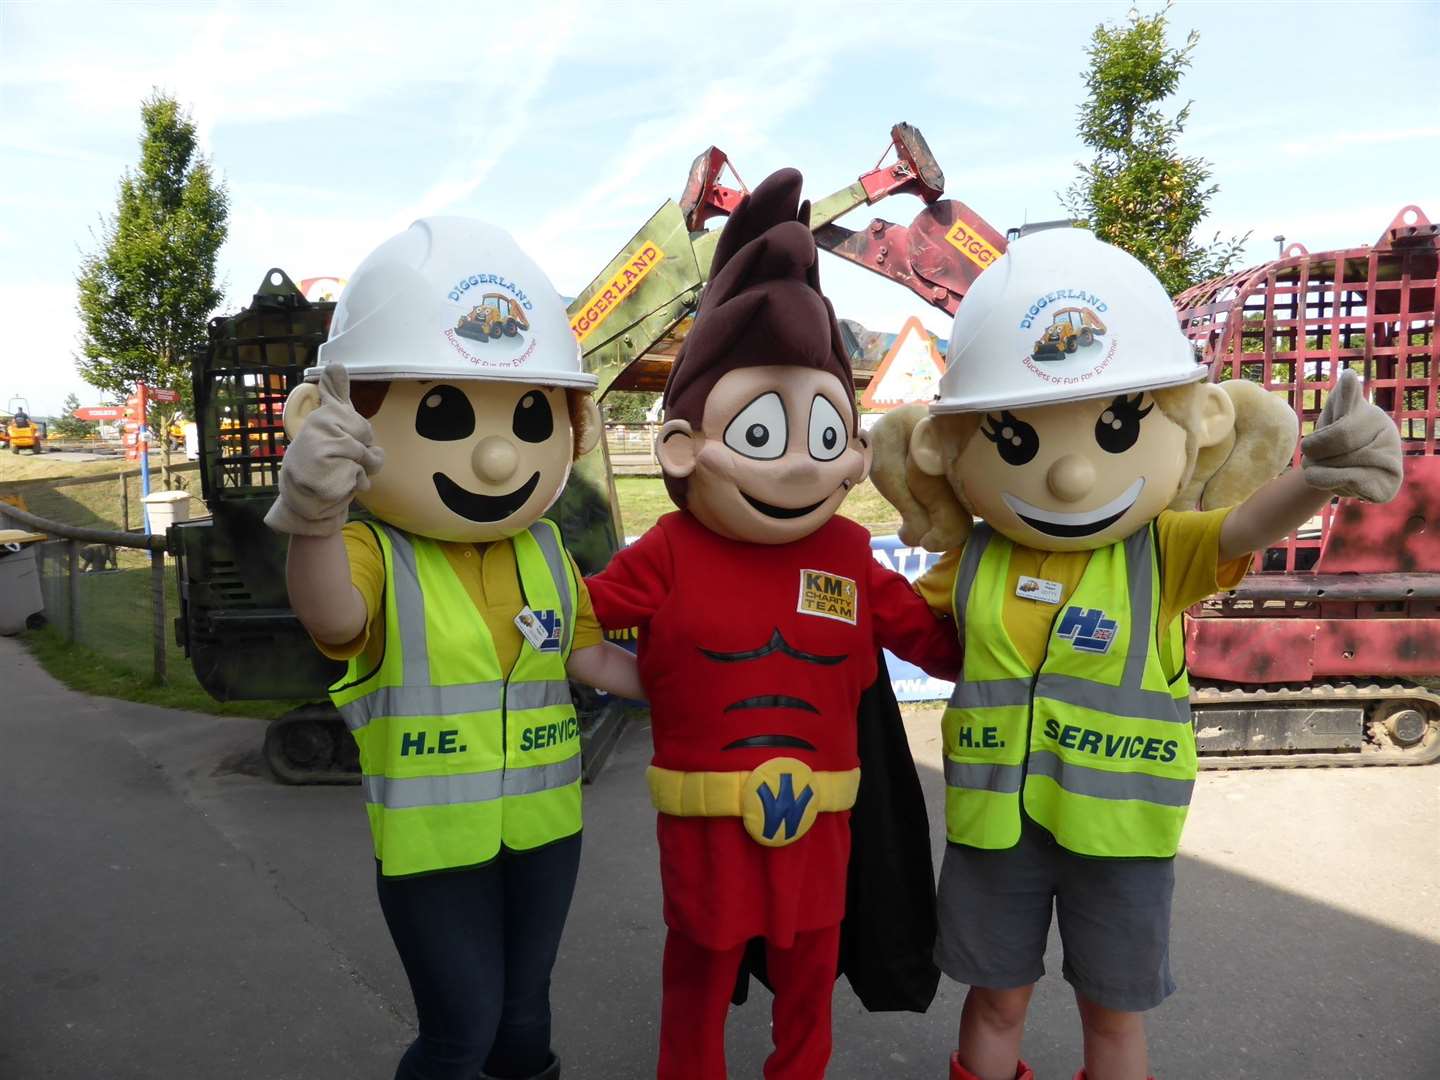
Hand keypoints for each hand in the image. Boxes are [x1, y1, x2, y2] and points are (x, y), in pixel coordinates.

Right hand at [265, 364, 384, 535]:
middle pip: (366, 442)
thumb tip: (336, 362)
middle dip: (365, 455)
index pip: (363, 427)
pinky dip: (354, 487)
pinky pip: (359, 480)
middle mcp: (316, 432)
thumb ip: (335, 394)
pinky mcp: (325, 482)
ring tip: (340, 473)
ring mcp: (319, 456)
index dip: (360, 438)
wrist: (303, 498)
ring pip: (366, 461)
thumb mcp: (331, 423)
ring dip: (361, 473)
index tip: (344, 441)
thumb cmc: (322, 458)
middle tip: (342, 460)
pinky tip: (336, 487)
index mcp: (320, 417)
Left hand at [1300, 369, 1402, 502]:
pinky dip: (1335, 487)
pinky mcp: (1390, 485)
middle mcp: (1388, 436)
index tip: (1307, 446)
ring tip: (1323, 470)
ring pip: (1342, 475)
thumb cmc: (1335, 433)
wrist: (1342, 465)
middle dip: (1315, 461)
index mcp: (1371, 416)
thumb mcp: (1333, 412)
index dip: (1314, 445)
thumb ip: (1340, 397)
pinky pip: (1353, 488)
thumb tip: (1349, 376)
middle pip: (1337, 456)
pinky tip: (1338, 481)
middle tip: (1311, 460)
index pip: (1339, 435)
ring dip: (1321, 476)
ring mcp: (1392, 461)